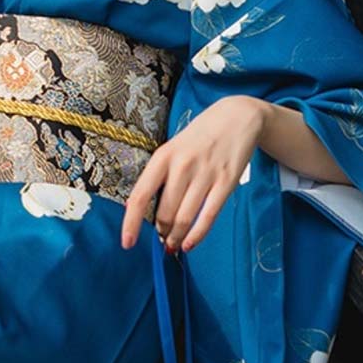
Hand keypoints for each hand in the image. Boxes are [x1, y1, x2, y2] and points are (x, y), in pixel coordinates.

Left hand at [120, 95, 267, 252]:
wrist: (236, 117)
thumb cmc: (199, 137)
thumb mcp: (173, 149)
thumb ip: (160, 176)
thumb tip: (144, 210)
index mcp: (163, 157)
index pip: (140, 196)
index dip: (131, 223)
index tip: (127, 243)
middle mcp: (181, 166)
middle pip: (164, 212)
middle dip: (161, 232)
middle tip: (161, 239)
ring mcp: (205, 174)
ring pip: (184, 218)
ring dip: (176, 237)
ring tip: (173, 245)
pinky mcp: (226, 182)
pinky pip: (208, 216)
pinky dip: (197, 235)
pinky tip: (190, 244)